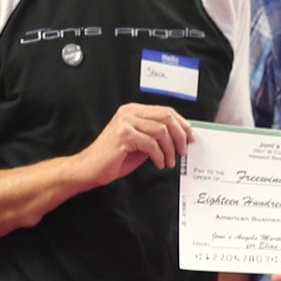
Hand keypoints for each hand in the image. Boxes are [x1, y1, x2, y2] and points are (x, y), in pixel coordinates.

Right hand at [76, 102, 192, 187]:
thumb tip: (179, 137)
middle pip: (166, 117)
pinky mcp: (123, 135)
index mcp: (133, 111)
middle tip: (183, 150)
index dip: (182, 124)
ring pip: (161, 131)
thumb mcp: (140, 143)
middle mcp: (129, 113)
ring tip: (169, 161)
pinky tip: (158, 163)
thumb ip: (155, 136)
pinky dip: (159, 156)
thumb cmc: (114, 158)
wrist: (90, 169)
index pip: (165, 111)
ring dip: (170, 149)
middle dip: (180, 135)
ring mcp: (125, 122)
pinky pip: (151, 144)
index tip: (190, 137)